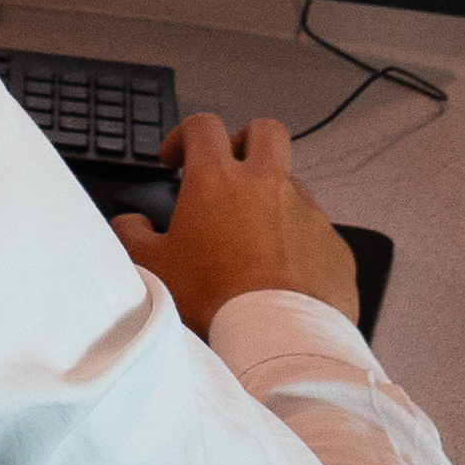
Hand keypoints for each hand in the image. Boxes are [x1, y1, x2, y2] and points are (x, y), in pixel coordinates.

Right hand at [107, 112, 364, 336]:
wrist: (277, 338)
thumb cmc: (216, 299)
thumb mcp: (154, 267)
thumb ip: (134, 235)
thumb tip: (130, 224)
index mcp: (218, 180)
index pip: (202, 126)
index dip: (185, 135)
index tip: (176, 158)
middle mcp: (268, 184)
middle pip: (264, 131)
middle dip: (245, 142)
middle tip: (230, 170)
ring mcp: (307, 212)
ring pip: (293, 183)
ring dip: (274, 197)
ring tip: (255, 235)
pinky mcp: (334, 244)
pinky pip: (317, 230)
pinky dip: (300, 241)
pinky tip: (284, 271)